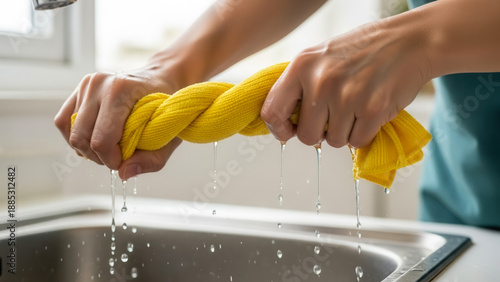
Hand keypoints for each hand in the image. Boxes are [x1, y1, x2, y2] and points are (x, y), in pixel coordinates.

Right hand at [54, 64, 183, 179]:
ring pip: (70, 132)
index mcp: (121, 91)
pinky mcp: (79, 89)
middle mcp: (99, 84)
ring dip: (87, 148)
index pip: (101, 139)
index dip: (111, 159)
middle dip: (98, 156)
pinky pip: (64, 122)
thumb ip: (151, 160)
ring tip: (108, 147)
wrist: (162, 79)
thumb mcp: (169, 136)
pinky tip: (95, 139)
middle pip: (81, 138)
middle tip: (117, 156)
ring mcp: (86, 85)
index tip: (125, 160)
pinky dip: (77, 136)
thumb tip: (123, 174)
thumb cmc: (167, 107)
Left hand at [261, 18, 430, 147]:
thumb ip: (300, 85)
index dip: (279, 128)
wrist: (409, 41)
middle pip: (306, 136)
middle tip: (335, 116)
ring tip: (356, 108)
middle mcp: (320, 81)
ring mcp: (346, 96)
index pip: (272, 111)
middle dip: (320, 132)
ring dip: (345, 132)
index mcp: (301, 66)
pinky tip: (370, 112)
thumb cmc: (364, 50)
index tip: (289, 131)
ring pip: (333, 141)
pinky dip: (364, 134)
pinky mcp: (371, 110)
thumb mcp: (322, 56)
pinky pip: (357, 142)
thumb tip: (284, 120)